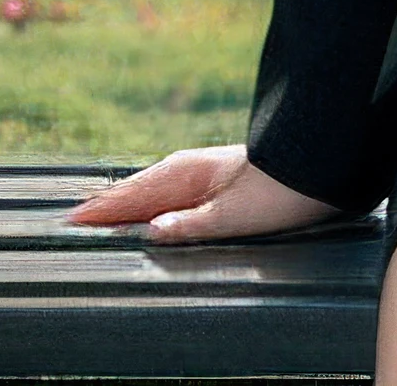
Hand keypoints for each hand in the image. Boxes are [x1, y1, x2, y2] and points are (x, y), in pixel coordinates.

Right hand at [64, 144, 340, 244]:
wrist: (328, 164)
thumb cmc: (285, 191)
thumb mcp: (235, 216)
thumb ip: (191, 225)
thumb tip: (150, 231)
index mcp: (186, 175)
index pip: (132, 197)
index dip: (101, 211)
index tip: (68, 221)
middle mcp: (191, 168)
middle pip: (138, 190)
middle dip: (108, 205)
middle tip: (72, 218)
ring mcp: (205, 171)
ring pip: (155, 188)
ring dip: (129, 202)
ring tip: (103, 216)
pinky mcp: (220, 179)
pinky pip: (172, 190)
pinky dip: (153, 200)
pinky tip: (153, 209)